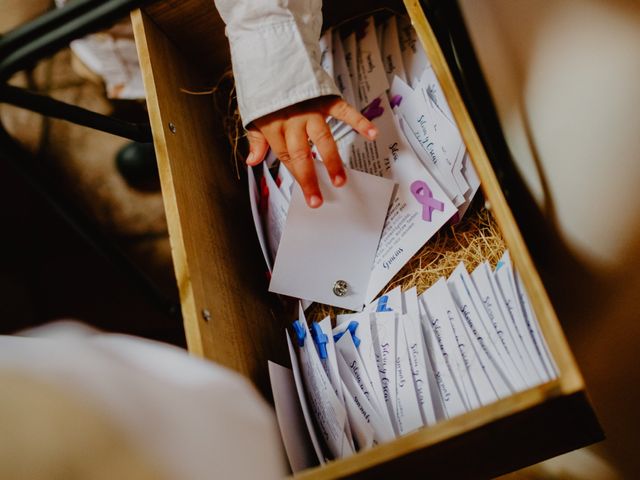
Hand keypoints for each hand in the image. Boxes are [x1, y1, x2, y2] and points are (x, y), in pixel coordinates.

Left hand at [245, 96, 377, 207]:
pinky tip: (371, 134)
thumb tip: (252, 161)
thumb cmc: (266, 90)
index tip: (309, 195)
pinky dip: (359, 122)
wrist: (273, 57)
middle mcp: (293, 120)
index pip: (286, 158)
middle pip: (301, 154)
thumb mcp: (254, 115)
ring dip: (331, 161)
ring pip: (322, 139)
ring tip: (339, 180)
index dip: (297, 176)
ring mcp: (311, 110)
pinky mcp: (327, 98)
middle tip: (318, 199)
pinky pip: (344, 112)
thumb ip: (256, 139)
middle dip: (310, 179)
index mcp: (274, 127)